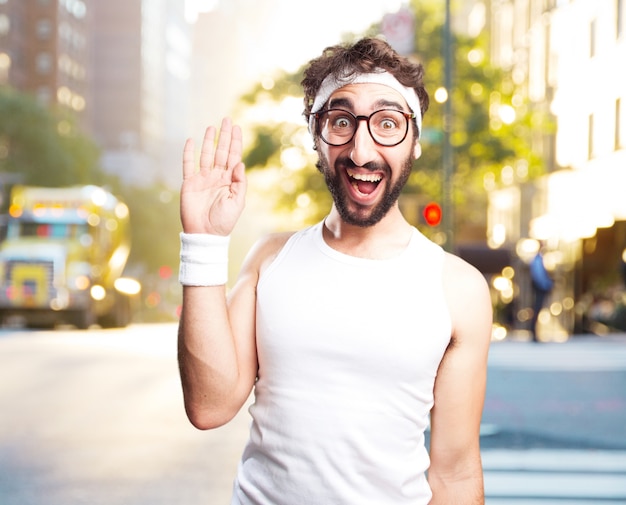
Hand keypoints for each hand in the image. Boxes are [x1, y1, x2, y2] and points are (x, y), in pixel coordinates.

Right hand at [180, 118, 246, 235]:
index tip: (237, 128)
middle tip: (227, 119)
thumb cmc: (224, 221)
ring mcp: (202, 179)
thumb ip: (240, 183)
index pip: (233, 157)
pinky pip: (188, 165)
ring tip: (212, 127)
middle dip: (224, 136)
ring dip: (209, 141)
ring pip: (206, 155)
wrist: (205, 234)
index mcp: (229, 181)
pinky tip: (190, 141)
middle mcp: (216, 177)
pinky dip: (188, 153)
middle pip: (221, 152)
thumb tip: (240, 163)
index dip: (235, 142)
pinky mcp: (189, 183)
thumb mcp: (237, 202)